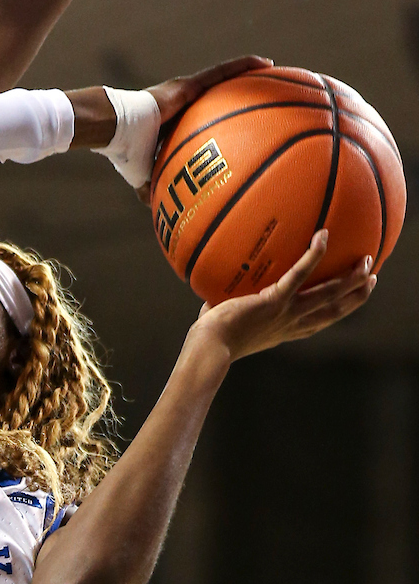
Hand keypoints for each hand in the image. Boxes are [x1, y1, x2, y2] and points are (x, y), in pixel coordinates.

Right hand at [131, 56, 270, 201]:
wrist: (115, 131)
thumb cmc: (125, 153)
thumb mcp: (143, 175)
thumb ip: (154, 188)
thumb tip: (161, 209)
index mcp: (174, 122)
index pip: (203, 118)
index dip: (220, 118)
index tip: (240, 122)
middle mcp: (183, 103)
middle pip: (217, 95)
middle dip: (237, 94)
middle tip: (263, 96)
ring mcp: (186, 91)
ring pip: (223, 78)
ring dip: (246, 72)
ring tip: (272, 69)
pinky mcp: (188, 85)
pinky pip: (221, 72)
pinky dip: (243, 66)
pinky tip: (265, 62)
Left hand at [190, 231, 375, 362]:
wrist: (210, 348)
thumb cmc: (211, 338)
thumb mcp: (229, 322)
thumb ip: (231, 307)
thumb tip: (216, 291)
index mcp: (286, 330)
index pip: (320, 320)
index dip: (341, 309)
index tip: (354, 297)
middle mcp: (292, 323)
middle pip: (335, 309)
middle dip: (356, 294)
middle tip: (372, 276)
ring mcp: (287, 312)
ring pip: (329, 294)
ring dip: (350, 277)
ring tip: (367, 260)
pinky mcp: (275, 300)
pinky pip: (299, 274)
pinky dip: (313, 255)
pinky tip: (322, 236)